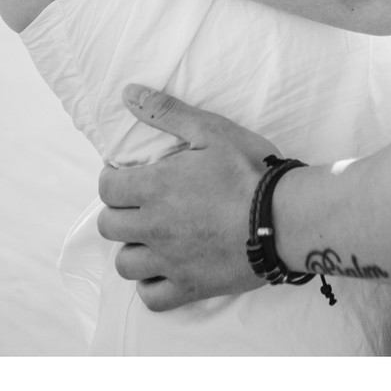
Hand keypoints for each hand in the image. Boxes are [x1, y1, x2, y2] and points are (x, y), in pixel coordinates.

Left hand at [97, 85, 279, 309]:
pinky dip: (151, 285)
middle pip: (109, 226)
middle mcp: (153, 227)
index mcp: (154, 188)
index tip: (131, 177)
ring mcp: (170, 261)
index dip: (114, 179)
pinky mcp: (190, 287)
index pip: (106, 188)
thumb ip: (167, 112)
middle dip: (120, 211)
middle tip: (143, 204)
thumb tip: (128, 93)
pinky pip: (151, 297)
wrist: (284, 219)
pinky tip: (164, 269)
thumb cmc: (249, 170)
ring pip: (124, 264)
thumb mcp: (211, 130)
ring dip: (133, 249)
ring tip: (153, 237)